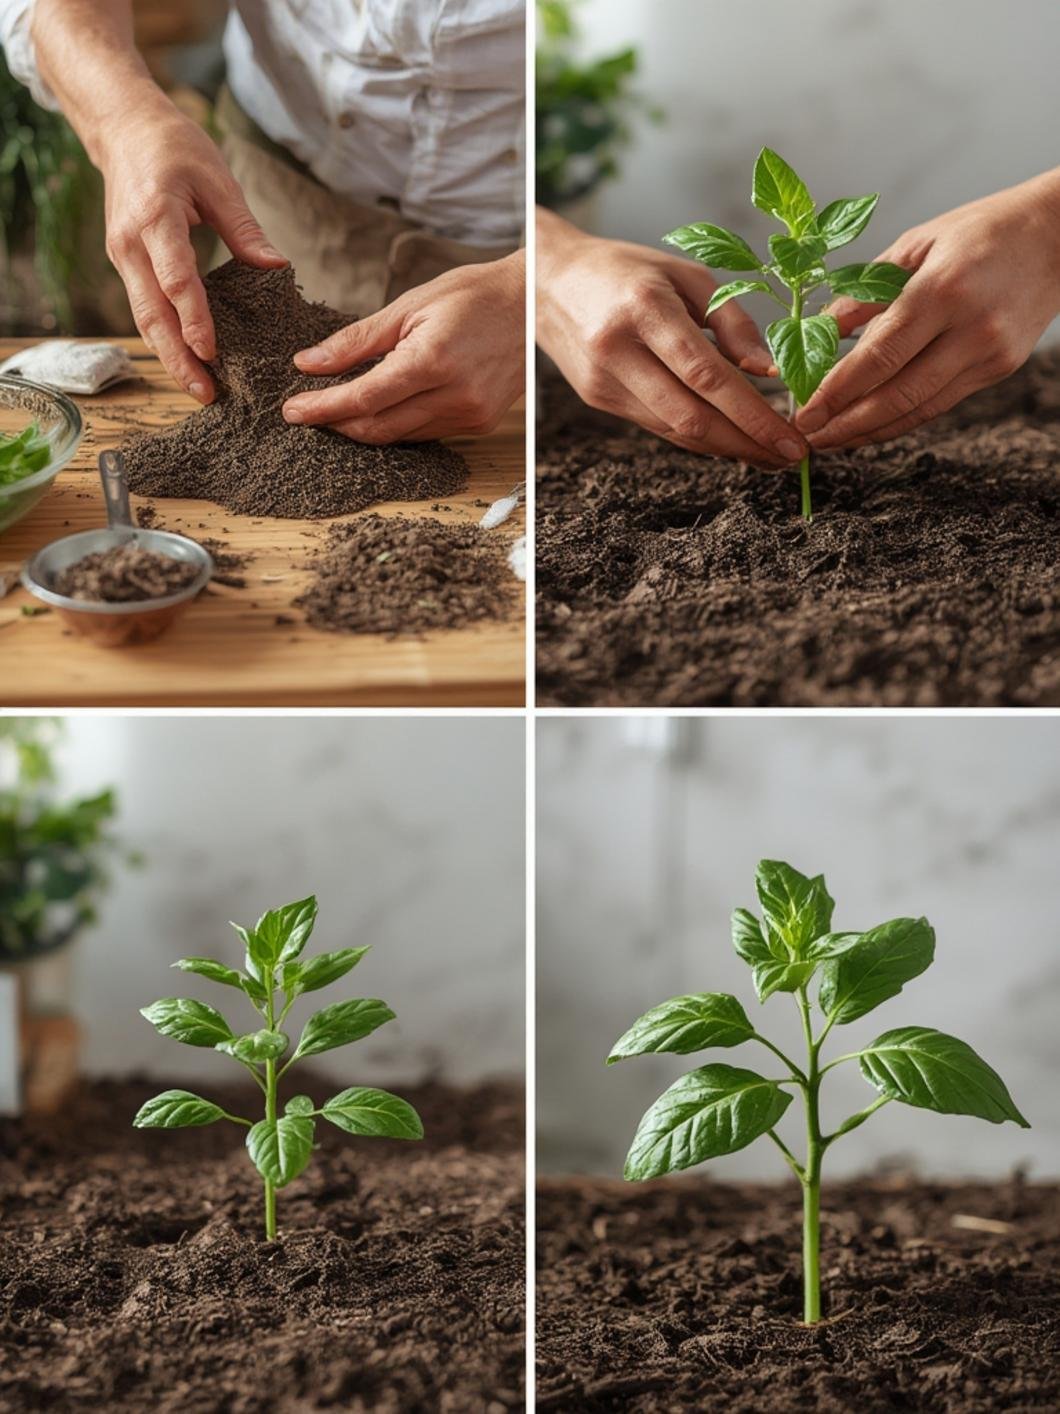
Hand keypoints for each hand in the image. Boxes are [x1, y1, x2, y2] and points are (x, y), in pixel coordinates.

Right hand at [99, 97, 287, 402]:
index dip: (194, 318)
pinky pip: (143, 308)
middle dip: (177, 357)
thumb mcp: (216, 179)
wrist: (122, 128)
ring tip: (198, 389)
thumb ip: (244, 228)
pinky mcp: (125, 263)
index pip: (175, 278)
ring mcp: (123, 256)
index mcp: (155, 217)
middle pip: (152, 313)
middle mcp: (130, 244)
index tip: (212, 352)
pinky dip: (163, 338)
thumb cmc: (173, 147)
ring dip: (168, 357)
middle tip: (205, 393)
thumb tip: (276, 268)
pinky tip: (186, 361)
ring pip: (143, 318)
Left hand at [281, 253, 524, 441]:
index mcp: (432, 360)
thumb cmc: (470, 295)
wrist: (531, 304)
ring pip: (400, 437)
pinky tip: (379, 410)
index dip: (323, 408)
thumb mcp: (408, 306)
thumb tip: (308, 362)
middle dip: (337, 423)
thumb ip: (357, 340)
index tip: (292, 411)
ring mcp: (469, 414)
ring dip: (364, 427)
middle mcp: (454, 396)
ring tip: (336, 410)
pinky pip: (424, 434)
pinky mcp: (478, 424)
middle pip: (378, 427)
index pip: (364, 397)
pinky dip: (396, 425)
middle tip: (306, 413)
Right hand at [535, 208, 807, 467]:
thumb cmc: (625, 271)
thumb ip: (730, 321)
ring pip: (674, 430)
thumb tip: (769, 371)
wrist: (546, 283)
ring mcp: (605, 381)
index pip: (707, 374)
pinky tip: (728, 440)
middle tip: (789, 457)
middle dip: (746, 444)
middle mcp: (619, 350)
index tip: (790, 437)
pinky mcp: (598, 400)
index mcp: (645, 308)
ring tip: (767, 454)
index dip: (753, 413)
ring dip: (725, 448)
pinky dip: (697, 438)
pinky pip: (658, 427)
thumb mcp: (684, 275)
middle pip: (691, 415)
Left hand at [796, 172, 1059, 448]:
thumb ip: (864, 292)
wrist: (1059, 237)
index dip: (838, 390)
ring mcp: (989, 355)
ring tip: (831, 440)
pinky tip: (869, 426)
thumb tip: (816, 333)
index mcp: (943, 290)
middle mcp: (970, 329)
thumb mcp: (916, 245)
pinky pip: (939, 404)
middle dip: (847, 423)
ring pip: (919, 409)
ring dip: (870, 432)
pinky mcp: (999, 370)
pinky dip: (901, 419)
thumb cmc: (981, 232)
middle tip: (809, 436)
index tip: (805, 411)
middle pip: (898, 394)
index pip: (879, 354)